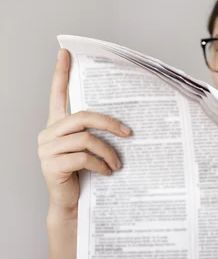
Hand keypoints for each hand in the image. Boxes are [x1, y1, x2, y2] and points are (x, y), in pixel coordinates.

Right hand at [37, 48, 131, 221]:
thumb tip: (127, 123)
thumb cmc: (85, 175)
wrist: (73, 205)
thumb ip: (96, 133)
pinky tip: (107, 172)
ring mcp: (47, 149)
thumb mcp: (91, 150)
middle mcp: (49, 134)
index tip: (65, 52)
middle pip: (82, 116)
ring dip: (108, 151)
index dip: (61, 74)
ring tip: (118, 164)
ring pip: (86, 138)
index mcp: (58, 126)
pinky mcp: (52, 165)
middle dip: (109, 123)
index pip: (57, 94)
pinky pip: (84, 157)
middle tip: (128, 134)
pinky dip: (101, 165)